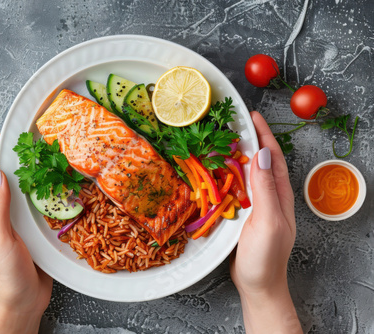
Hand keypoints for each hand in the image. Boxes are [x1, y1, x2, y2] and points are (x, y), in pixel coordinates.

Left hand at [0, 135, 52, 333]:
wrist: (22, 304)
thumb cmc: (5, 277)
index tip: (7, 132)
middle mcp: (4, 215)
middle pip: (10, 180)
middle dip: (19, 158)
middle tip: (35, 138)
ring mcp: (21, 224)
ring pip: (28, 192)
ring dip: (37, 173)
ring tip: (51, 156)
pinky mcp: (37, 232)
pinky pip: (43, 207)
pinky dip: (50, 193)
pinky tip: (62, 187)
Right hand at [230, 112, 301, 333]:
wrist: (258, 284)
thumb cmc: (266, 257)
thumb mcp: (268, 221)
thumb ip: (265, 189)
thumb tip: (261, 154)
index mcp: (279, 194)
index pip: (272, 156)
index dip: (263, 134)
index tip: (250, 115)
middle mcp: (268, 195)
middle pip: (259, 160)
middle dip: (248, 138)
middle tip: (230, 123)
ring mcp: (255, 204)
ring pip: (245, 172)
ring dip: (234, 155)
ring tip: (219, 140)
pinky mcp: (242, 213)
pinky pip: (234, 187)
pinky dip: (225, 174)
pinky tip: (213, 171)